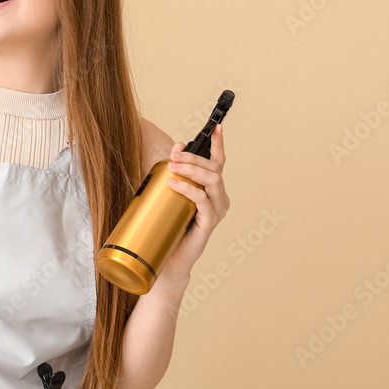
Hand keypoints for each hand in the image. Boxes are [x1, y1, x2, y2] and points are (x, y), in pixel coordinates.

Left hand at [155, 123, 230, 291]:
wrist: (168, 260)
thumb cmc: (170, 226)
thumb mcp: (170, 194)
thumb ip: (175, 172)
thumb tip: (175, 148)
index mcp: (212, 190)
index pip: (218, 163)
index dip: (218, 145)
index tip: (216, 127)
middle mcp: (219, 199)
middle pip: (213, 169)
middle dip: (193, 157)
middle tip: (174, 155)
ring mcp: (216, 211)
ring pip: (212, 181)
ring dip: (192, 169)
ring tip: (173, 165)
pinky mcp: (209, 223)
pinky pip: (202, 200)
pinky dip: (188, 188)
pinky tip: (173, 182)